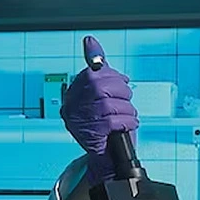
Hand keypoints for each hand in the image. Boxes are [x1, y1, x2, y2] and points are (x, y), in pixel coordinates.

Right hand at [60, 35, 138, 184]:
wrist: (108, 159)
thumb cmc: (107, 123)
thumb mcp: (102, 93)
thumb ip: (97, 68)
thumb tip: (90, 41)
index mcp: (72, 93)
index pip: (94, 73)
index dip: (113, 78)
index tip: (120, 87)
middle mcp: (72, 105)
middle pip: (102, 85)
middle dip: (122, 92)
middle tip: (125, 103)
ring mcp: (80, 119)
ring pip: (112, 102)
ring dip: (127, 110)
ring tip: (125, 118)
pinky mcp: (93, 132)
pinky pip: (117, 119)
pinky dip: (128, 122)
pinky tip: (125, 127)